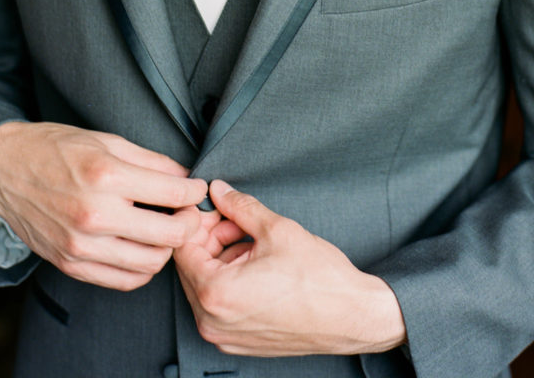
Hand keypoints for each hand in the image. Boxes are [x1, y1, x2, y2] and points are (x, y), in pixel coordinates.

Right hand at [0, 120, 207, 289]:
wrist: (3, 169)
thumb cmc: (56, 148)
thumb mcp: (108, 141)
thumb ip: (152, 161)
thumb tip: (186, 178)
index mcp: (108, 176)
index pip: (174, 194)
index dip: (195, 192)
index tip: (197, 188)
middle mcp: (96, 215)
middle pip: (169, 235)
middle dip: (189, 224)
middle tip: (188, 212)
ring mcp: (81, 245)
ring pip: (150, 263)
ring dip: (167, 249)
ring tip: (165, 229)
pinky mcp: (70, 264)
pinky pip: (123, 281)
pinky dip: (142, 269)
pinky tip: (143, 248)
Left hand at [174, 179, 406, 356]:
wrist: (350, 316)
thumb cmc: (320, 280)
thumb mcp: (276, 229)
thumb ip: (239, 206)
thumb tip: (219, 191)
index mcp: (215, 293)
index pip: (182, 247)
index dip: (197, 221)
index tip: (213, 207)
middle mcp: (212, 321)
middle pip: (191, 267)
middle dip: (211, 238)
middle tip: (237, 220)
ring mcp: (224, 336)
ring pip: (205, 285)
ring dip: (222, 258)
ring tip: (253, 242)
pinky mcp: (238, 341)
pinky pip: (219, 305)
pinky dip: (230, 280)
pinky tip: (256, 264)